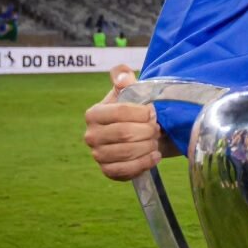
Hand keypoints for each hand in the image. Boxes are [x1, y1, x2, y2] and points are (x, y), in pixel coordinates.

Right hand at [83, 65, 161, 180]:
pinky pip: (127, 170)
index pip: (120, 112)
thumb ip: (124, 76)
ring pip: (127, 152)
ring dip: (148, 146)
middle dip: (147, 130)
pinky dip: (145, 162)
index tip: (152, 113)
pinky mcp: (108, 171)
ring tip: (155, 139)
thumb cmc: (134, 110)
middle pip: (125, 133)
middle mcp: (91, 136)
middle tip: (156, 128)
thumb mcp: (130, 90)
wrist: (139, 133)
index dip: (142, 113)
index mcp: (94, 114)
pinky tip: (154, 155)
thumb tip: (123, 77)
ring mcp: (98, 155)